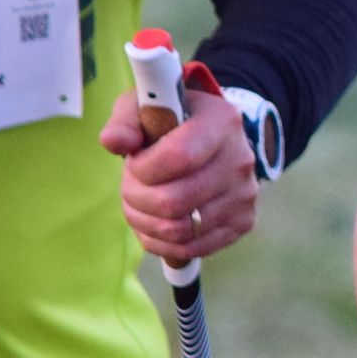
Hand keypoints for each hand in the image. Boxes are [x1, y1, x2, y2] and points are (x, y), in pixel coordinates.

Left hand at [100, 84, 258, 260]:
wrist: (213, 140)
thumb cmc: (172, 122)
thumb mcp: (146, 107)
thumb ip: (126, 121)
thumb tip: (112, 142)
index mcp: (221, 122)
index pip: (178, 157)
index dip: (142, 169)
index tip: (133, 162)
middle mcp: (240, 160)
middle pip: (174, 202)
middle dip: (136, 198)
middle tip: (130, 186)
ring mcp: (244, 195)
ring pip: (178, 231)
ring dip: (144, 222)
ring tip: (138, 203)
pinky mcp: (242, 223)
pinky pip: (189, 249)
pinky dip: (159, 242)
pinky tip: (152, 221)